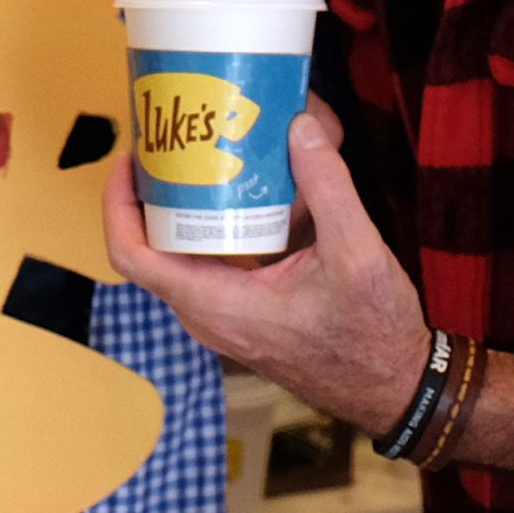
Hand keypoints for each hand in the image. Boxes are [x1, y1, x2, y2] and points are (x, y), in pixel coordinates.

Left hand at [104, 110, 429, 435]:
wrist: (395, 386)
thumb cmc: (373, 335)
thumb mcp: (358, 253)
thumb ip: (328, 186)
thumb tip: (300, 126)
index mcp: (218, 305)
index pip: (134, 257)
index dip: (118, 203)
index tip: (131, 157)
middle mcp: (208, 314)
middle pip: (150, 247)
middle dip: (151, 190)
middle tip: (169, 139)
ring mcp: (222, 316)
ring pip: (179, 255)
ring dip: (181, 205)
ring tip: (196, 152)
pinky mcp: (241, 311)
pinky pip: (208, 262)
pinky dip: (212, 223)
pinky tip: (240, 188)